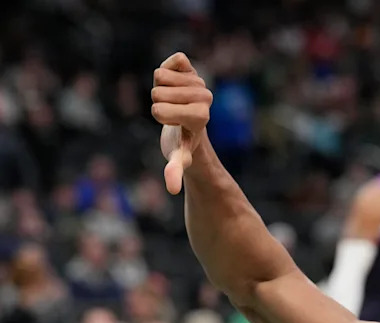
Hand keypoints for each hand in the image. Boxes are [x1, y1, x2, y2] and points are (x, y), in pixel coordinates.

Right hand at [151, 52, 213, 194]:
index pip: (160, 110)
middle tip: (172, 112)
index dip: (159, 116)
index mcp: (201, 117)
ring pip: (160, 76)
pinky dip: (167, 69)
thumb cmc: (182, 141)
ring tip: (174, 100)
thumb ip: (176, 169)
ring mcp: (200, 81)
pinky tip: (175, 82)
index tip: (172, 124)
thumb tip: (172, 190)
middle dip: (158, 102)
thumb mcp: (179, 155)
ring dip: (161, 88)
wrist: (190, 121)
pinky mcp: (194, 66)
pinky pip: (174, 60)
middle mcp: (205, 98)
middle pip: (157, 93)